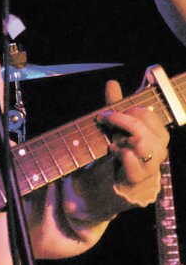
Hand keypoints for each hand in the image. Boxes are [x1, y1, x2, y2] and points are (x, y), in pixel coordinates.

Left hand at [97, 79, 168, 206]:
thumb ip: (117, 105)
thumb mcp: (118, 126)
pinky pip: (130, 159)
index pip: (146, 113)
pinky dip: (119, 152)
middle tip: (105, 123)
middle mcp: (160, 148)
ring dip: (120, 139)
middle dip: (119, 122)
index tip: (109, 113)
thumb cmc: (121, 150)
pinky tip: (113, 153)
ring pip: (140, 142)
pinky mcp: (140, 177)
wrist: (117, 181)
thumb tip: (112, 82)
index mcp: (158, 133)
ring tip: (113, 142)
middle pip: (141, 126)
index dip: (125, 111)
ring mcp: (152, 164)